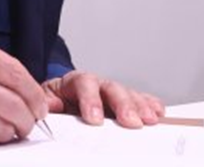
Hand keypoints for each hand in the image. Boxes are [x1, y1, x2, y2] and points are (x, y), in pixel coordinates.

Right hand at [0, 31, 48, 144]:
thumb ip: (0, 69)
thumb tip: (40, 97)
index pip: (14, 72)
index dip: (34, 92)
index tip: (41, 103)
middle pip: (13, 102)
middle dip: (29, 116)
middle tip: (31, 120)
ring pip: (3, 125)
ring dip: (13, 130)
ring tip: (11, 126)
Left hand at [43, 70, 163, 127]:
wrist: (59, 98)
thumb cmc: (54, 101)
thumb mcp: (45, 100)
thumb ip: (47, 102)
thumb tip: (51, 106)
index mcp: (74, 81)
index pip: (84, 83)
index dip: (90, 100)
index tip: (94, 119)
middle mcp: (96, 83)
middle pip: (112, 88)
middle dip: (123, 105)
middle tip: (131, 122)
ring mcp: (111, 92)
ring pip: (128, 94)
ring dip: (140, 106)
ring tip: (149, 120)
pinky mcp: (123, 101)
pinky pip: (139, 100)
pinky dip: (149, 105)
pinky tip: (157, 112)